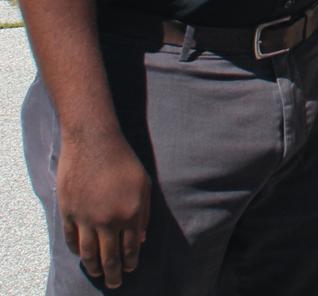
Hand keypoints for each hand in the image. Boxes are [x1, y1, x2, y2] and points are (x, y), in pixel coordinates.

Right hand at [56, 129, 150, 288]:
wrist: (93, 141)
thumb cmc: (124, 160)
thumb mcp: (143, 185)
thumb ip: (143, 214)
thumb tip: (141, 240)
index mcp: (129, 214)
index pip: (130, 248)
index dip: (130, 262)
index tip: (130, 269)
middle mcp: (107, 220)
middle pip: (109, 256)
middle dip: (113, 273)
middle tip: (115, 284)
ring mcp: (85, 217)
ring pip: (88, 252)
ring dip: (93, 267)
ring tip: (97, 274)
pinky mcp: (68, 211)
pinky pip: (71, 238)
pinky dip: (75, 250)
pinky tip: (80, 255)